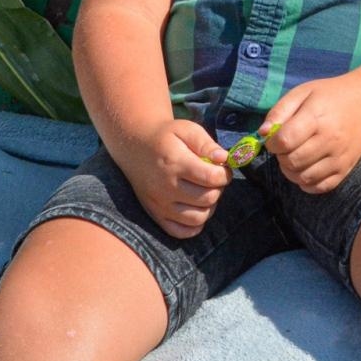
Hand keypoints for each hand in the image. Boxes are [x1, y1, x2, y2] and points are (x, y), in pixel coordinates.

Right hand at [113, 119, 230, 239]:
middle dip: (218, 188)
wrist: (135, 145)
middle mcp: (166, 187)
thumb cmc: (165, 137)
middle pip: (208, 199)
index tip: (223, 168)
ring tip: (204, 191)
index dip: (225, 174)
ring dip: (209, 206)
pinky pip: (179, 232)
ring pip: (198, 218)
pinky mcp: (155, 215)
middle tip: (213, 179)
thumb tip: (224, 158)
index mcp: (176, 164)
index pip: (211, 178)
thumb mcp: (186, 129)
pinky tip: (195, 208)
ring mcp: (159, 204)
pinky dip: (193, 225)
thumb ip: (206, 143)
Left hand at [261, 77, 360, 193]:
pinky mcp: (345, 170)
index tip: (274, 138)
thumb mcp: (303, 93)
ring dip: (291, 170)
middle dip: (281, 156)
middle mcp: (330, 140)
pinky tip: (306, 168)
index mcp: (317, 117)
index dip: (272, 142)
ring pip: (303, 177)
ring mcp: (339, 158)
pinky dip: (306, 182)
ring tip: (295, 156)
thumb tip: (263, 133)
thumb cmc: (330, 96)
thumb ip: (279, 111)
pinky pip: (319, 187)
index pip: (285, 141)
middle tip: (286, 146)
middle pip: (291, 161)